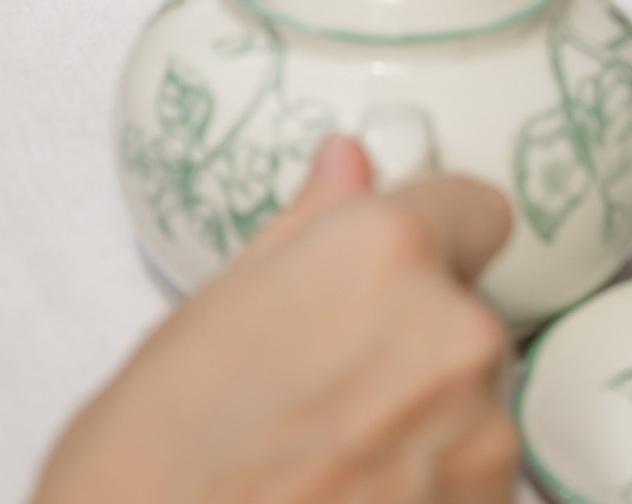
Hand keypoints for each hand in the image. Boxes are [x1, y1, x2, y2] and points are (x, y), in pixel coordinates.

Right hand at [35, 137, 518, 503]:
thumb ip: (305, 231)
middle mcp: (455, 328)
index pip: (473, 208)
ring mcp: (484, 429)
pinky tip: (351, 502)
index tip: (391, 283)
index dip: (430, 244)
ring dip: (426, 426)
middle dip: (416, 345)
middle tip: (325, 398)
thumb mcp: (201, 325)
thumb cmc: (147, 475)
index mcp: (384, 252)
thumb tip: (347, 162)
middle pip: (470, 313)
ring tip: (327, 466)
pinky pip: (477, 478)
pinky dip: (431, 491)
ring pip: (477, 402)